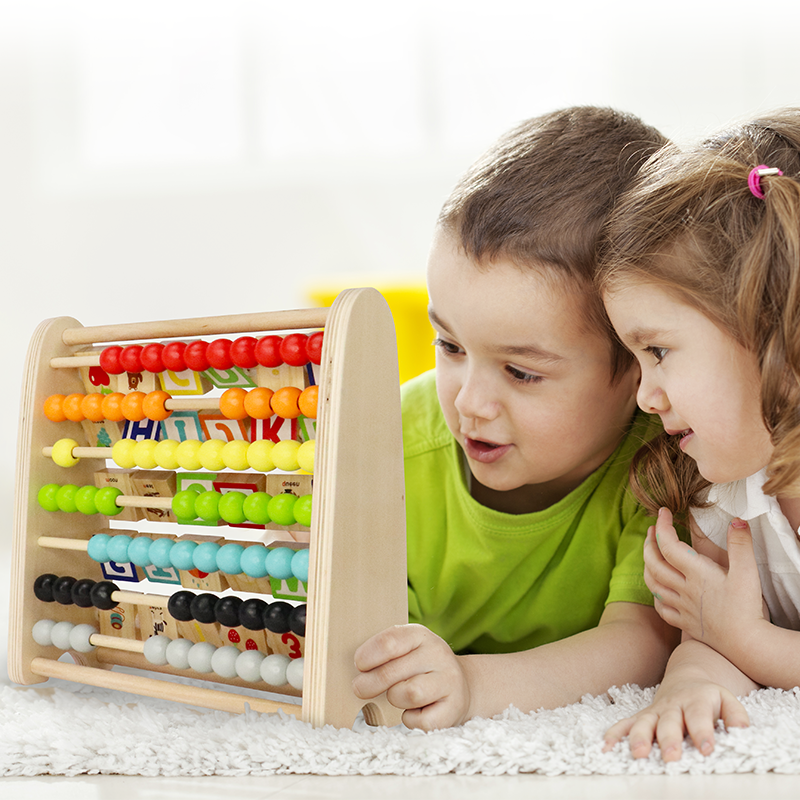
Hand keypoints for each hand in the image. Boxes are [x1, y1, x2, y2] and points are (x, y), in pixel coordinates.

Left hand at [352, 624, 470, 729]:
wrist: (461, 686)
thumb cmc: (419, 668)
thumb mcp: (404, 650)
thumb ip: (382, 655)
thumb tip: (358, 674)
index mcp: (420, 635)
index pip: (389, 642)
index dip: (367, 656)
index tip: (359, 666)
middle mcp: (438, 654)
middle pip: (392, 671)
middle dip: (370, 684)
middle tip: (360, 688)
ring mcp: (449, 681)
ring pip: (409, 694)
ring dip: (395, 699)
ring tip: (396, 696)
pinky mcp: (454, 708)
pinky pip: (421, 720)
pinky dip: (411, 720)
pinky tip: (413, 711)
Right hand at [603, 672, 748, 760]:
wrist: (687, 679)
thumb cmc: (709, 697)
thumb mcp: (727, 700)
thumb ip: (735, 715)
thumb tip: (742, 730)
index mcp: (696, 701)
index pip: (699, 717)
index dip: (702, 732)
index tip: (706, 749)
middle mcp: (672, 706)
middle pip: (669, 722)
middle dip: (668, 739)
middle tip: (671, 756)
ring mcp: (655, 711)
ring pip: (644, 723)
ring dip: (640, 737)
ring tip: (638, 753)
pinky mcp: (642, 716)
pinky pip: (625, 723)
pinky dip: (615, 734)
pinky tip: (606, 746)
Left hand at [644, 510, 764, 650]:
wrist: (747, 645)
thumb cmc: (748, 608)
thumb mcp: (748, 572)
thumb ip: (741, 545)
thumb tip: (737, 521)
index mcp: (696, 573)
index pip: (669, 544)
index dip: (662, 526)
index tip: (663, 512)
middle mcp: (684, 589)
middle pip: (653, 562)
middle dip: (649, 543)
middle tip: (653, 529)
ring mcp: (682, 607)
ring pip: (653, 584)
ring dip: (647, 566)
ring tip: (651, 554)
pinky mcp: (685, 624)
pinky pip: (661, 608)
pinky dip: (656, 594)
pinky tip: (659, 589)